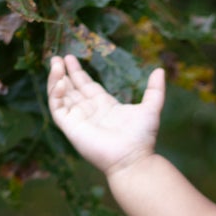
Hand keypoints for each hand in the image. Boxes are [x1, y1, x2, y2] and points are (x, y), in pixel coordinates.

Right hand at [47, 52, 164, 177]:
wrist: (132, 158)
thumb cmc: (141, 137)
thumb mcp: (151, 108)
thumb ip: (155, 89)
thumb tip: (160, 70)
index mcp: (105, 106)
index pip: (87, 86)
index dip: (78, 72)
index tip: (70, 58)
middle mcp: (89, 111)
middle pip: (72, 89)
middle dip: (63, 73)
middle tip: (56, 57)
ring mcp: (78, 119)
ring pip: (61, 96)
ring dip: (56, 79)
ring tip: (55, 63)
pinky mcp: (70, 127)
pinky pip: (58, 108)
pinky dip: (55, 94)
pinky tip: (60, 81)